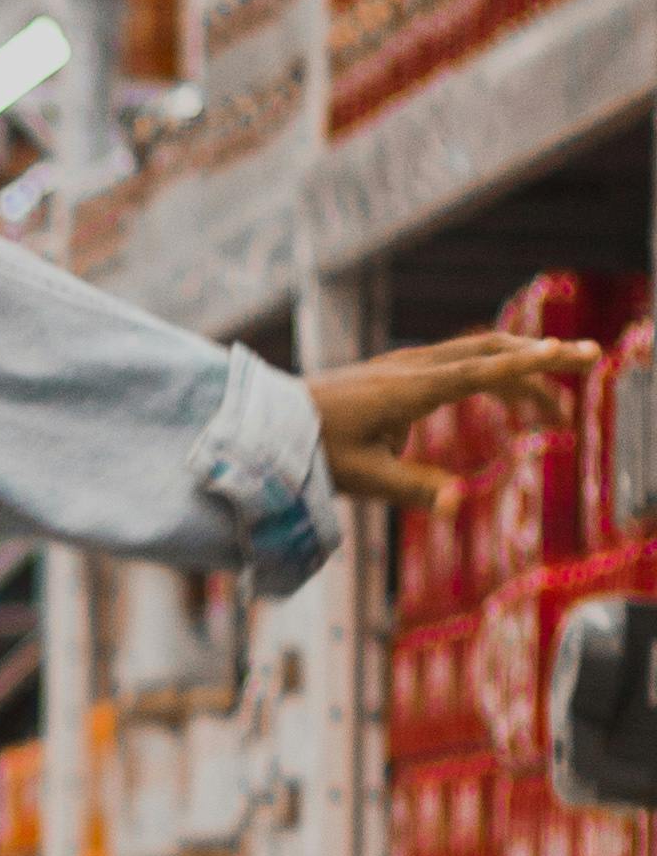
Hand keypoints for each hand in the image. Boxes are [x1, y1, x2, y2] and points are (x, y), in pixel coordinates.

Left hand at [310, 332, 597, 515]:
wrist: (266, 423)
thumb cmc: (310, 451)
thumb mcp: (360, 478)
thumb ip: (412, 489)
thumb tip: (459, 503)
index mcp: (409, 390)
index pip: (481, 369)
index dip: (531, 363)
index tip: (573, 354)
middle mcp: (412, 368)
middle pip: (491, 352)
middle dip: (543, 359)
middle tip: (590, 363)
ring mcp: (405, 366)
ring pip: (478, 356)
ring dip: (522, 374)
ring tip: (557, 416)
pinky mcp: (398, 373)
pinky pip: (459, 366)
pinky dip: (493, 377)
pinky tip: (505, 406)